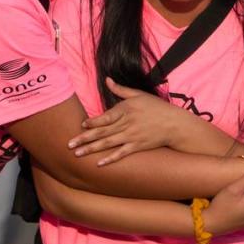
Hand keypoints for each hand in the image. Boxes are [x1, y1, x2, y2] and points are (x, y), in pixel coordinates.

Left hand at [68, 78, 187, 165]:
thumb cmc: (156, 107)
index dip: (93, 122)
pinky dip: (111, 159)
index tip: (82, 125)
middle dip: (85, 139)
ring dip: (92, 149)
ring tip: (78, 154)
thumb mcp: (138, 94)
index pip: (106, 116)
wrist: (174, 124)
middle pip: (102, 132)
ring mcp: (132, 136)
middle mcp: (127, 123)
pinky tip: (99, 163)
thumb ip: (120, 89)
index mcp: (125, 109)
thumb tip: (107, 79)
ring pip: (108, 143)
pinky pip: (122, 153)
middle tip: (69, 145)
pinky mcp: (138, 146)